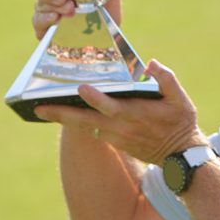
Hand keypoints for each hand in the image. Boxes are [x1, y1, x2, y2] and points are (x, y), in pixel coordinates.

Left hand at [34, 60, 208, 164]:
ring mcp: (116, 137)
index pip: (113, 107)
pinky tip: (61, 114)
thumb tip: (152, 63)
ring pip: (84, 127)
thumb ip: (166, 79)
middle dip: (62, 114)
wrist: (180, 155)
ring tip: (41, 109)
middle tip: (39, 108)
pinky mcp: (114, 142)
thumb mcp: (180, 99)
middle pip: (87, 121)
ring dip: (63, 119)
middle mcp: (122, 128)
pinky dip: (74, 123)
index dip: (97, 99)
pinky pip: (89, 131)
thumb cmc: (180, 121)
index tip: (81, 88)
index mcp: (137, 114)